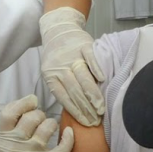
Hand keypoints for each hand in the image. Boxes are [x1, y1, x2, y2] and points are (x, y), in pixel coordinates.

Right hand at [0, 95, 74, 151]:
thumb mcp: (3, 145)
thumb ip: (11, 126)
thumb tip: (30, 103)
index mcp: (3, 138)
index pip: (9, 112)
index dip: (23, 103)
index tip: (32, 102)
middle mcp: (16, 145)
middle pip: (31, 117)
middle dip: (39, 115)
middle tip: (40, 121)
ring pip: (47, 126)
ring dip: (51, 124)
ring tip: (49, 129)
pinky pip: (63, 145)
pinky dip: (68, 137)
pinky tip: (68, 133)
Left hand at [39, 7, 105, 126]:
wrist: (59, 29)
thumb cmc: (58, 57)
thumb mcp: (53, 72)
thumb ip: (63, 87)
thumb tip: (78, 111)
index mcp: (50, 75)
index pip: (63, 97)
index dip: (75, 111)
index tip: (86, 122)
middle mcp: (59, 66)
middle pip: (74, 90)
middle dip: (86, 108)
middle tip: (96, 120)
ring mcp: (72, 55)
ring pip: (82, 76)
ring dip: (92, 94)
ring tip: (100, 108)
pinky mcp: (83, 45)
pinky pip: (90, 58)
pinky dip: (96, 68)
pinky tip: (102, 79)